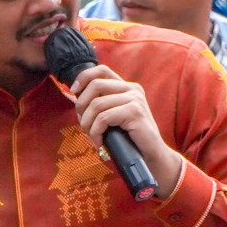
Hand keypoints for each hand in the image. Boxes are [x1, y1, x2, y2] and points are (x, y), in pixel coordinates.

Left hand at [70, 64, 182, 198]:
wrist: (152, 156)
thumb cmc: (130, 139)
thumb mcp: (115, 116)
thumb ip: (103, 104)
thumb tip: (77, 99)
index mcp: (127, 87)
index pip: (101, 70)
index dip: (84, 77)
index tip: (74, 92)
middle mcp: (132, 89)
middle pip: (96, 85)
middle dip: (81, 105)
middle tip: (83, 123)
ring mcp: (135, 100)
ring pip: (97, 104)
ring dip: (88, 124)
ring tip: (92, 136)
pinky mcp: (135, 112)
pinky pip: (103, 118)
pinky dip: (96, 132)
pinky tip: (100, 142)